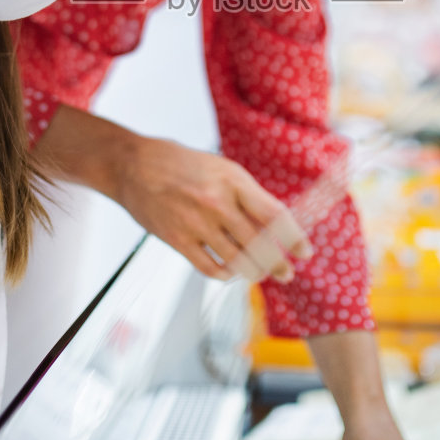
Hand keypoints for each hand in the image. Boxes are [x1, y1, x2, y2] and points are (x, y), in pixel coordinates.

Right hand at [113, 135, 311, 281]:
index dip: (294, 238)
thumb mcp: (222, 168)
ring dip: (254, 272)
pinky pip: (210, 268)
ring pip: (237, 261)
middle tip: (286, 273)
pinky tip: (230, 271)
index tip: (306, 252)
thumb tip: (275, 226)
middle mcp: (217, 203)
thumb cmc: (183, 164)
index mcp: (233, 181)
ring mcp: (196, 223)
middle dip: (278, 264)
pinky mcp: (177, 240)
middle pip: (259, 245)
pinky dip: (225, 275)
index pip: (274, 216)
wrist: (133, 165)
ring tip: (260, 273)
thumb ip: (247, 196)